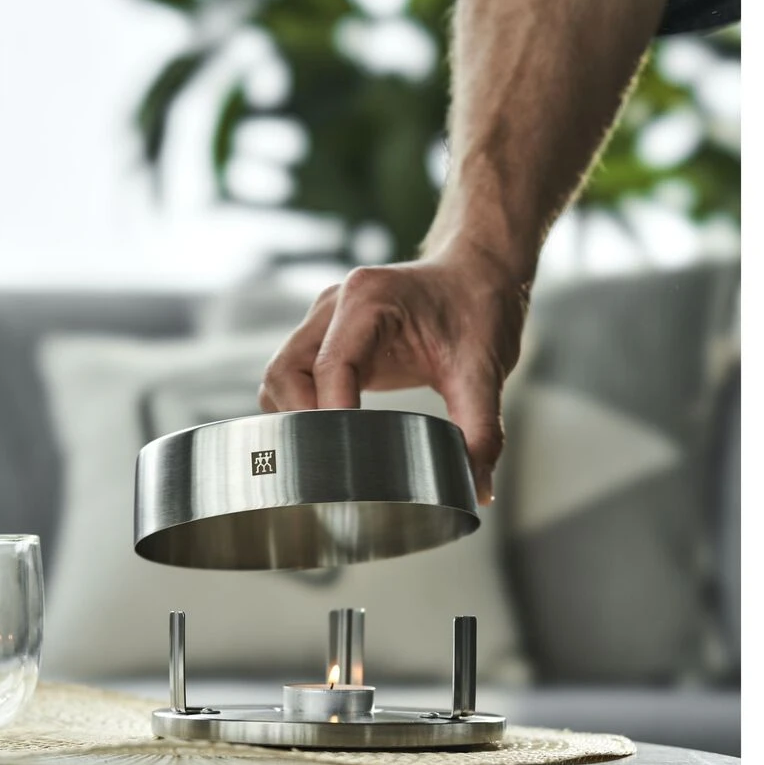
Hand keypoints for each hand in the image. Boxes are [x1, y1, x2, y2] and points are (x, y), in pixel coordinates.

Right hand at [258, 251, 527, 504]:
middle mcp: (335, 306)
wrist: (477, 275)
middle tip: (333, 461)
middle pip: (285, 372)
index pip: (329, 367)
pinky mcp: (324, 338)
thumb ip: (482, 429)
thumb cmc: (477, 309)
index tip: (345, 459)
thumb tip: (477, 489)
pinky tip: (330, 433)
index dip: (330, 417)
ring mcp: (324, 320)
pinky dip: (300, 409)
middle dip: (302, 422)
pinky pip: (291, 377)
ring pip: (279, 376)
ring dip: (294, 417)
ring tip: (330, 450)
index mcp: (369, 300)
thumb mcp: (484, 371)